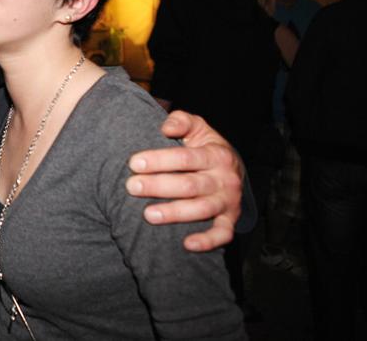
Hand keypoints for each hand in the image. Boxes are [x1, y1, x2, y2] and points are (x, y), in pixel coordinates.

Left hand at [125, 110, 243, 251]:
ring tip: (148, 215)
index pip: (185, 158)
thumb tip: (166, 127)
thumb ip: (181, 121)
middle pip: (190, 185)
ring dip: (175, 213)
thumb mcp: (198, 128)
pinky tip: (186, 244)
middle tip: (131, 187)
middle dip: (159, 186)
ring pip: (202, 210)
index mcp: (216, 154)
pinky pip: (222, 234)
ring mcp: (228, 201)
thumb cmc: (206, 147)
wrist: (234, 170)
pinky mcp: (230, 220)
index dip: (159, 160)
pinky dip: (207, 241)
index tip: (134, 163)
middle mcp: (224, 179)